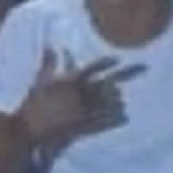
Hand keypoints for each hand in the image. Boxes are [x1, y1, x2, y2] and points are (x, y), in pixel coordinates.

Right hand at [19, 50, 141, 149]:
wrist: (31, 127)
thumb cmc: (35, 101)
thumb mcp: (41, 79)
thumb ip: (50, 62)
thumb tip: (51, 45)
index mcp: (69, 82)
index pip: (91, 69)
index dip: (105, 63)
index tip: (118, 59)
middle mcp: (80, 95)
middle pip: (106, 84)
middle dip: (123, 77)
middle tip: (141, 69)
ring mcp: (84, 111)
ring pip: (109, 102)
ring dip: (118, 99)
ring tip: (124, 98)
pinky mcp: (85, 125)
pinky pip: (106, 121)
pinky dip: (116, 118)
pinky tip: (124, 116)